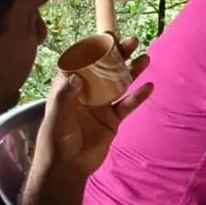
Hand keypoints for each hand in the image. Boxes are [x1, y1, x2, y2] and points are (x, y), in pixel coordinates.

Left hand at [32, 37, 151, 181]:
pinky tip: (149, 87)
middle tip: (131, 41)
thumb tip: (77, 75)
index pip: (82, 62)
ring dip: (132, 71)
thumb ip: (66, 95)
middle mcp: (86, 92)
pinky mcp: (113, 119)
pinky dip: (139, 96)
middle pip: (104, 69)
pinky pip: (128, 105)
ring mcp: (101, 105)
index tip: (106, 37)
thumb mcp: (57, 115)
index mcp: (69, 87)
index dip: (93, 48)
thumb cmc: (56, 140)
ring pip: (119, 83)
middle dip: (117, 54)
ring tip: (145, 58)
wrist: (68, 167)